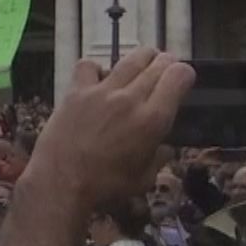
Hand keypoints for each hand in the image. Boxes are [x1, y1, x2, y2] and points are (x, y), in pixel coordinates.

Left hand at [23, 48, 194, 210]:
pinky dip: (97, 68)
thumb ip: (158, 159)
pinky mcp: (76, 92)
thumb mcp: (143, 180)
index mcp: (153, 120)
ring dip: (140, 59)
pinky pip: (89, 65)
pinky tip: (98, 78)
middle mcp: (130, 99)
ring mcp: (102, 92)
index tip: (182, 79)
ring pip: (129, 60)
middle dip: (166, 63)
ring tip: (142, 63)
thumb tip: (165, 148)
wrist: (60, 183)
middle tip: (165, 68)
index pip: (179, 76)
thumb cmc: (105, 187)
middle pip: (157, 64)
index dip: (184, 74)